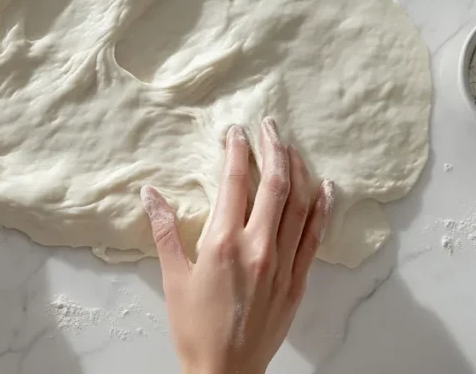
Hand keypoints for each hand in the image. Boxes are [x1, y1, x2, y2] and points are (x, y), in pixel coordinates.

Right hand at [142, 118, 334, 373]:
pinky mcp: (298, 281)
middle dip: (273, 148)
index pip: (235, 182)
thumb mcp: (173, 276)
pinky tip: (325, 188)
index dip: (236, 151)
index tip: (236, 131)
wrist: (225, 372)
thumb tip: (150, 192)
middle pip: (275, 185)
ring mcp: (283, 264)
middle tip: (270, 125)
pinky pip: (315, 237)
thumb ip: (164, 230)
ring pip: (300, 205)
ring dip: (298, 170)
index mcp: (223, 243)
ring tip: (292, 146)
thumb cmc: (194, 327)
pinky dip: (322, 208)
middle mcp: (258, 248)